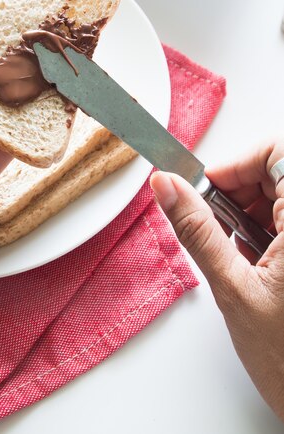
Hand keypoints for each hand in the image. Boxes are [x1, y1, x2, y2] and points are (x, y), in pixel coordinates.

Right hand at [150, 142, 283, 420]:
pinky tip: (253, 260)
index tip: (207, 186)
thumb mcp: (232, 288)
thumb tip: (167, 187)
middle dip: (239, 189)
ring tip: (236, 250)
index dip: (239, 162)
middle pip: (276, 169)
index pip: (277, 151)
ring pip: (278, 193)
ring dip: (249, 211)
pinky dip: (262, 229)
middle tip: (215, 222)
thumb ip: (196, 230)